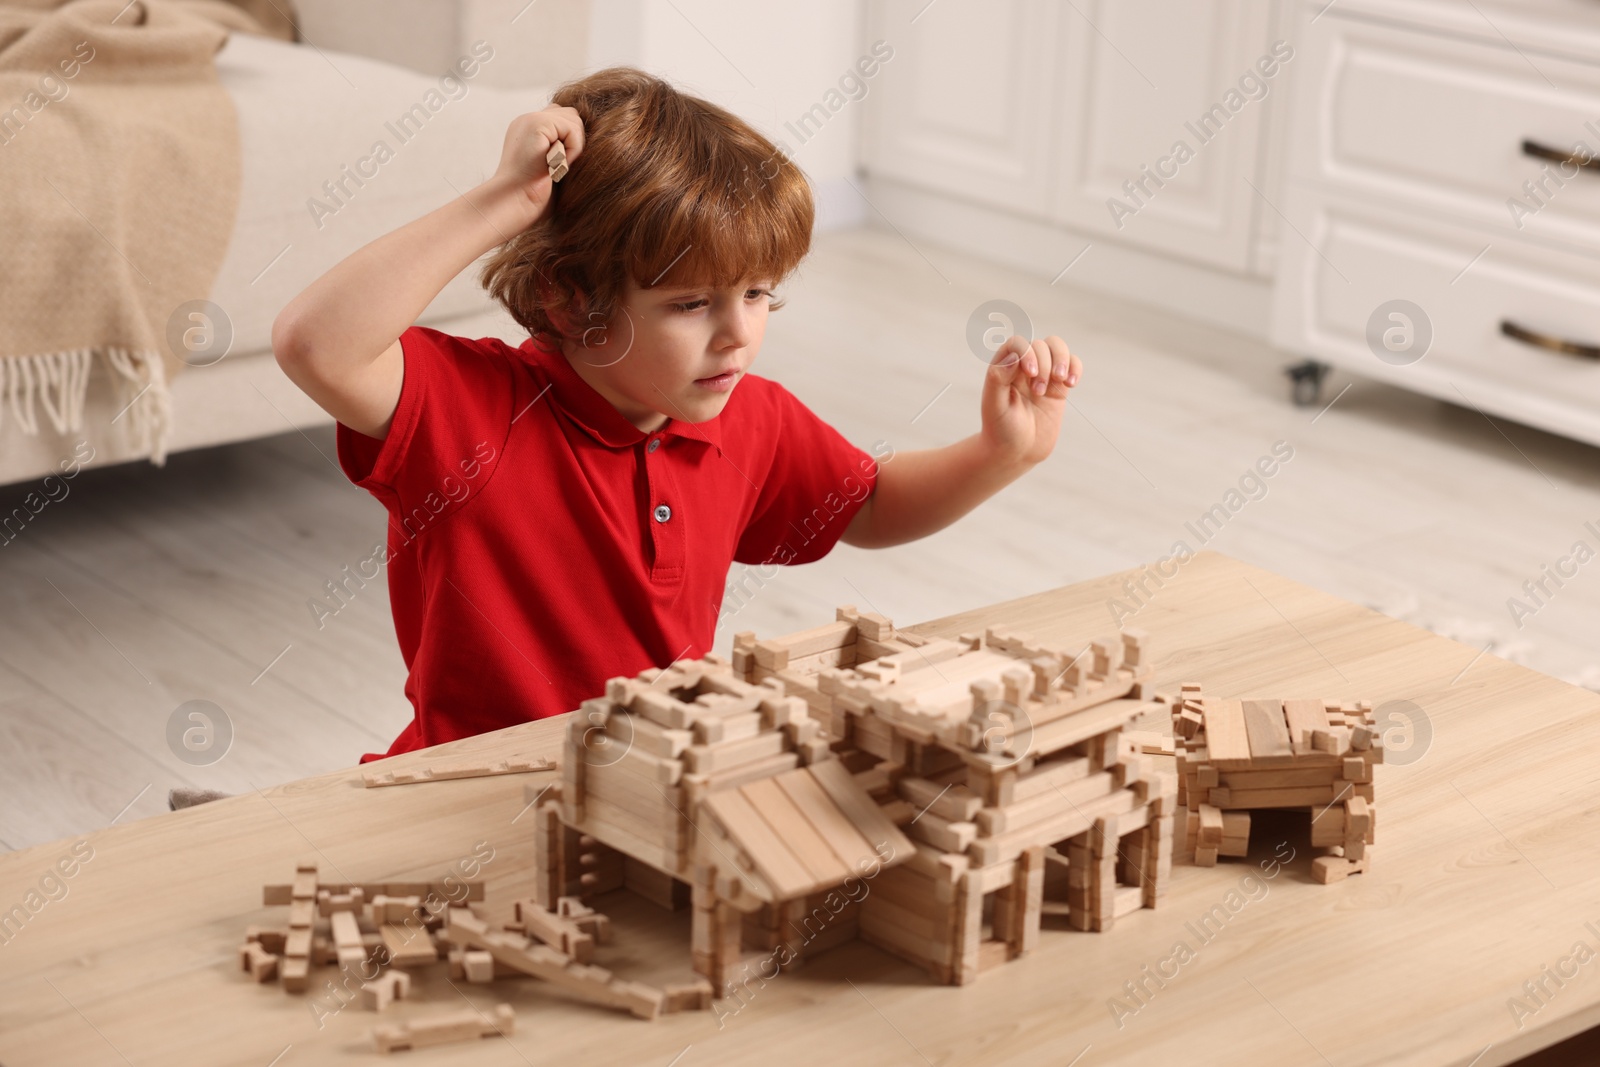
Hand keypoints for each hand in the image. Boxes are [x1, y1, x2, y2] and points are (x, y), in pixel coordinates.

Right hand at [491, 105, 585, 227]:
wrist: (515, 202)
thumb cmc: (533, 197)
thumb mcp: (552, 168)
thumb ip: (562, 149)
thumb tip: (585, 141)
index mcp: (529, 130)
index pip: (561, 117)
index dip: (571, 139)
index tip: (563, 165)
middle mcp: (528, 120)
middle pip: (571, 115)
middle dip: (575, 141)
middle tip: (560, 167)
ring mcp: (530, 119)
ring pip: (574, 120)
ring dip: (574, 147)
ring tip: (556, 167)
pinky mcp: (536, 124)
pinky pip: (572, 129)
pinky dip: (573, 150)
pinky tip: (556, 166)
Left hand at [980, 334, 1080, 465]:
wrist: (1017, 453)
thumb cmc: (1000, 430)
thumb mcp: (994, 406)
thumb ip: (998, 379)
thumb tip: (1014, 356)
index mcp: (1004, 368)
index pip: (1017, 343)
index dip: (1027, 352)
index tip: (1030, 374)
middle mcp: (1022, 368)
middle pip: (1040, 344)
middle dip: (1044, 363)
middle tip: (1039, 392)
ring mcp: (1042, 375)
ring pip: (1057, 348)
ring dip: (1062, 359)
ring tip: (1062, 381)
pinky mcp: (1058, 387)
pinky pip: (1072, 365)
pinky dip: (1075, 368)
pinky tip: (1071, 384)